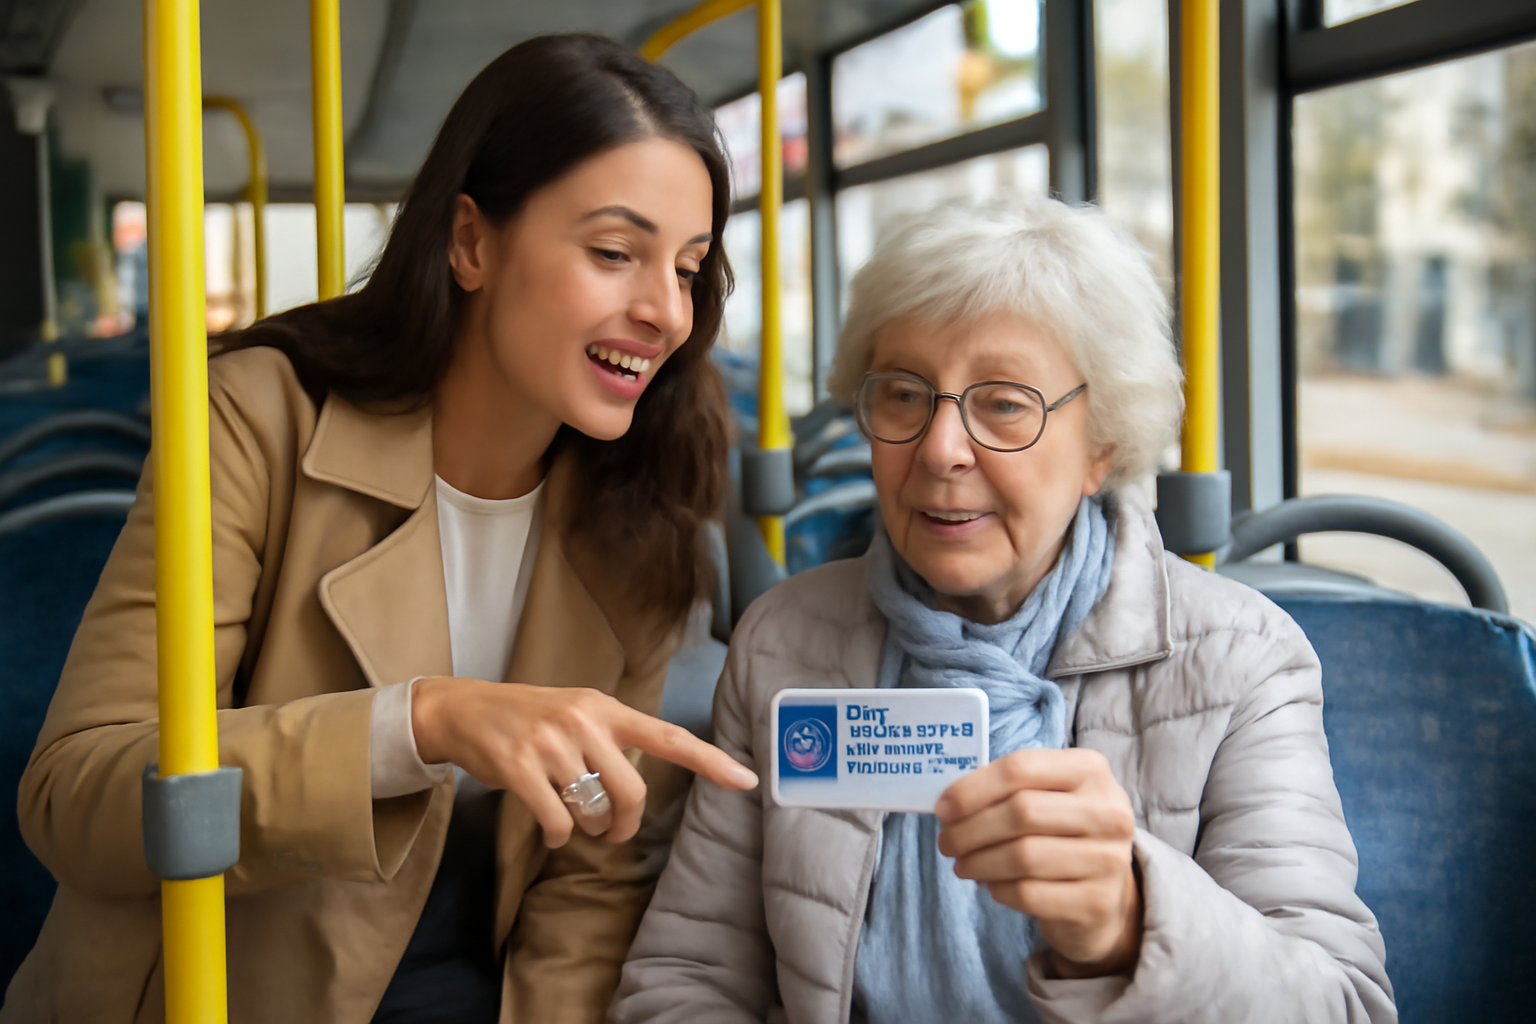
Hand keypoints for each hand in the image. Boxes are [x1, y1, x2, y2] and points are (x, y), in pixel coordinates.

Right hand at [411, 677, 757, 848]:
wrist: (464, 710)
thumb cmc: (529, 719)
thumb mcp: (577, 713)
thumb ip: (611, 739)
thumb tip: (638, 789)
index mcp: (606, 708)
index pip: (669, 736)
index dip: (710, 761)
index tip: (748, 780)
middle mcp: (583, 721)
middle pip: (631, 792)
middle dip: (625, 823)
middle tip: (614, 831)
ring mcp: (550, 743)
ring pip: (593, 811)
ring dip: (588, 828)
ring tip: (574, 818)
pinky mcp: (519, 767)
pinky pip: (557, 822)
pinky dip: (558, 834)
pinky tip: (550, 826)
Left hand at [935, 748, 1141, 976]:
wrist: (1106, 893)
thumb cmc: (1063, 833)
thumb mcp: (1049, 796)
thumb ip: (1008, 790)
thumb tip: (948, 805)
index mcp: (1090, 770)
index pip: (1020, 768)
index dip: (972, 789)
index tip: (943, 809)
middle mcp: (1108, 811)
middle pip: (1020, 812)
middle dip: (969, 830)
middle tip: (946, 843)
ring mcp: (1108, 858)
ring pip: (1023, 857)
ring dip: (979, 862)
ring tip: (963, 865)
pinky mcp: (1098, 901)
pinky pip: (1031, 894)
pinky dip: (1000, 890)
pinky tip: (991, 886)